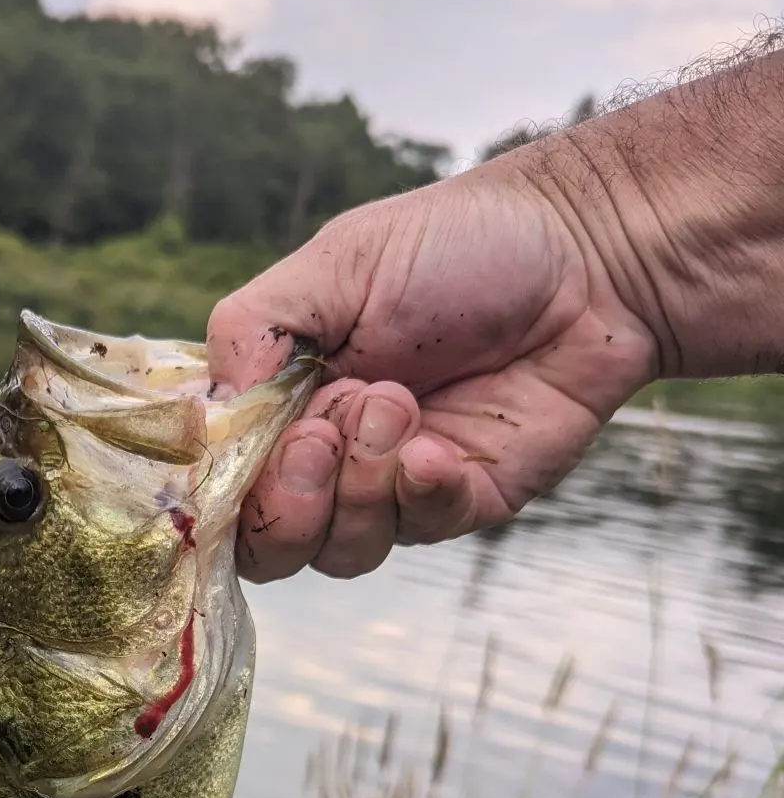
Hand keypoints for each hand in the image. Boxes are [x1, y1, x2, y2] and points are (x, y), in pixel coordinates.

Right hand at [208, 162, 659, 580]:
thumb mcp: (331, 266)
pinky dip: (420, 493)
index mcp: (276, 402)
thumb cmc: (454, 247)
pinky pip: (417, 533)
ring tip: (400, 406)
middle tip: (327, 432)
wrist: (587, 258)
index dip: (220, 488)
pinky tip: (440, 446)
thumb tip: (210, 416)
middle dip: (287, 502)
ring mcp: (389, 487)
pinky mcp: (457, 504)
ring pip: (338, 551)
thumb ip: (252, 330)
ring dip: (360, 485)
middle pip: (266, 547)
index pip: (215, 483)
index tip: (255, 441)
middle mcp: (322, 456)